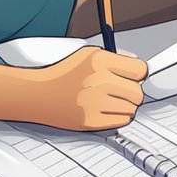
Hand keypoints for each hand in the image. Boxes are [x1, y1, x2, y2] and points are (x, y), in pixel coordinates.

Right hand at [0, 47, 147, 130]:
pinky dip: (116, 117)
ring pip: (131, 109)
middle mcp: (97, 80)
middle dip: (131, 92)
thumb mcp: (87, 55)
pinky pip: (121, 122)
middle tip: (119, 91)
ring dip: (124, 106)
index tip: (132, 76)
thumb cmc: (62, 73)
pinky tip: (104, 109)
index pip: (140, 69)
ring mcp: (94, 102)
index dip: (137, 74)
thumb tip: (139, 67)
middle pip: (138, 92)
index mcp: (98, 60)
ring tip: (108, 100)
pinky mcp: (90, 120)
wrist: (37, 93)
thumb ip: (116, 58)